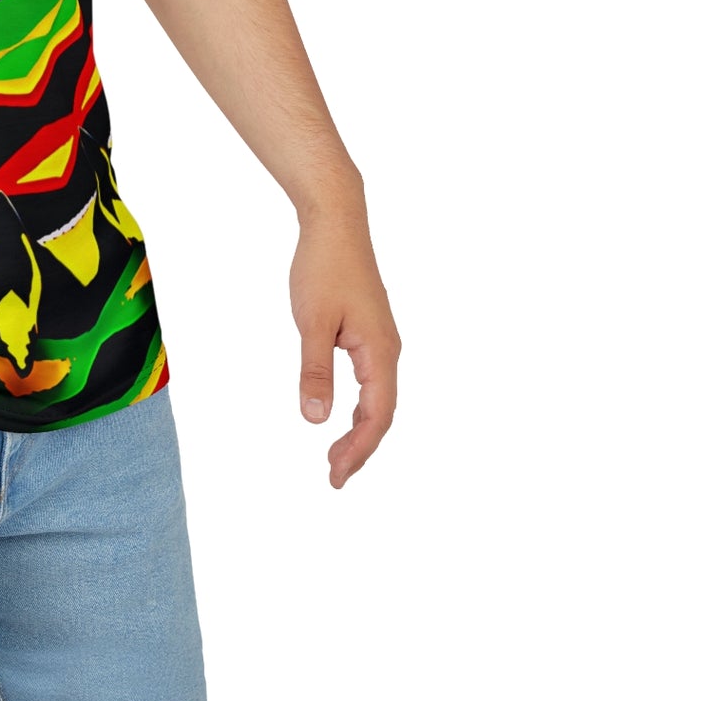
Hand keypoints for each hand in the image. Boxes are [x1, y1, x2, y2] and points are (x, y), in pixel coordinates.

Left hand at [291, 210, 399, 488]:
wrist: (335, 222)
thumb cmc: (322, 267)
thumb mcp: (311, 321)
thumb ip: (314, 370)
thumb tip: (315, 419)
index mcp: (380, 352)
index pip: (377, 416)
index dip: (359, 450)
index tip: (336, 475)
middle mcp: (388, 350)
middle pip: (382, 413)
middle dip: (360, 448)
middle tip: (334, 477)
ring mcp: (382, 341)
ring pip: (378, 398)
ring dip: (361, 430)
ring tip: (336, 457)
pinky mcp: (371, 332)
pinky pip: (372, 381)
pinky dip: (360, 406)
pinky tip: (343, 416)